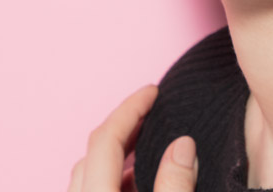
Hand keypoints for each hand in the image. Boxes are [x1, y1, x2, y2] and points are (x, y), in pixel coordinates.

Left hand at [68, 85, 198, 191]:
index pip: (105, 139)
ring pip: (89, 172)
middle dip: (123, 123)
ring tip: (146, 139)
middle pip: (93, 151)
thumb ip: (174, 183)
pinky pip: (93, 188)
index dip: (130, 108)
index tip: (152, 91)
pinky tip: (139, 179)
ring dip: (117, 151)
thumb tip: (183, 145)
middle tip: (150, 108)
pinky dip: (114, 174)